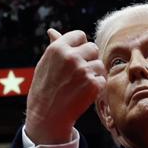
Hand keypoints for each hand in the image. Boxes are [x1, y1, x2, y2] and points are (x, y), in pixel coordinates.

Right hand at [24, 29, 102, 144]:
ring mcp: (83, 71)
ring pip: (99, 63)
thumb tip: (52, 31)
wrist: (47, 116)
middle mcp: (71, 57)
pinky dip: (96, 86)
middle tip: (78, 73)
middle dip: (89, 58)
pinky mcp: (93, 84)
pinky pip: (102, 79)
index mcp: (57, 48)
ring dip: (94, 73)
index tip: (75, 57)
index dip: (79, 46)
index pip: (80, 35)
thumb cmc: (44, 89)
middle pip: (93, 47)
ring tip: (79, 84)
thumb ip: (54, 47)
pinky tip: (83, 93)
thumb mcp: (44, 64)